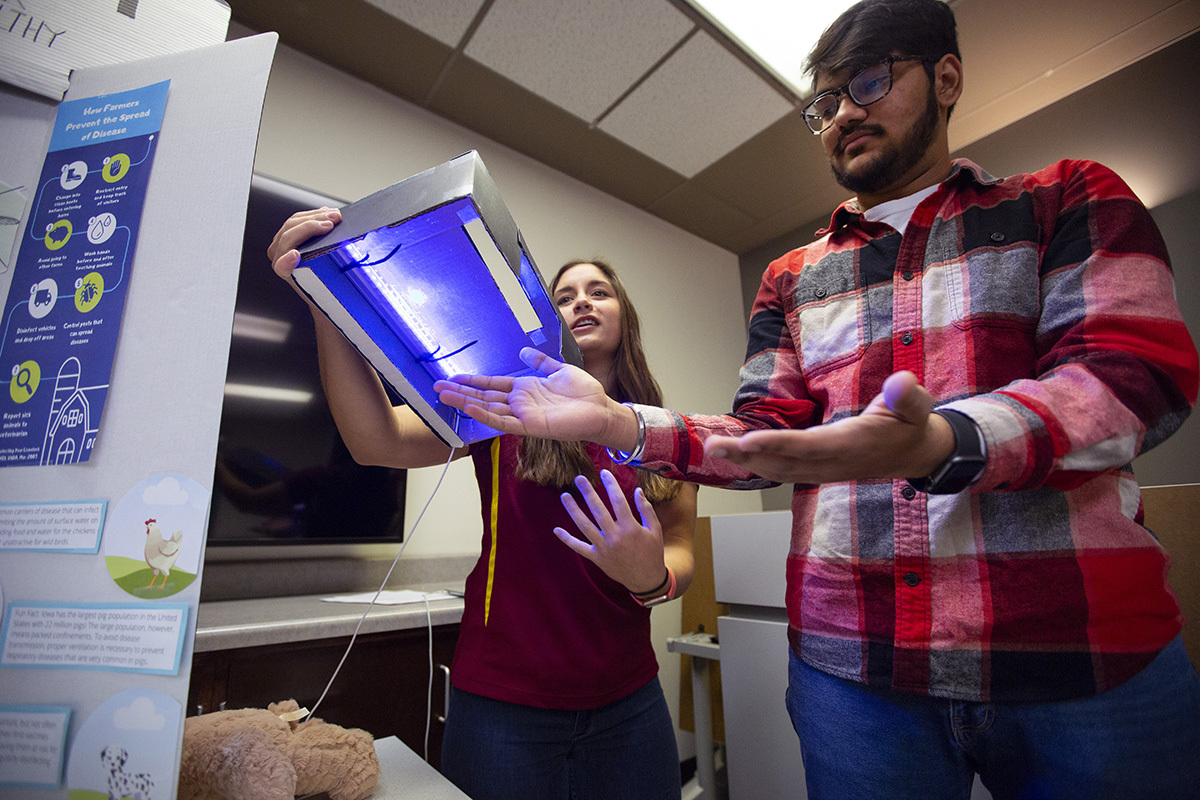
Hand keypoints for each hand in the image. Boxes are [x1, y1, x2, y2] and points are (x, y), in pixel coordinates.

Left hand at [266, 207, 341, 284]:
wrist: (319, 281)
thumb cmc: (323, 283)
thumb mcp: (328, 286)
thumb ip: (333, 288)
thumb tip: (352, 276)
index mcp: (285, 272)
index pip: (282, 266)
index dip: (287, 261)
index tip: (295, 255)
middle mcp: (280, 256)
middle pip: (289, 236)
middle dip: (311, 226)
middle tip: (331, 224)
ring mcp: (283, 241)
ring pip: (294, 222)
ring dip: (315, 216)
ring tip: (335, 216)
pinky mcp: (290, 229)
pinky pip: (299, 217)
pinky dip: (315, 214)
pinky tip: (328, 213)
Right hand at [435, 348, 634, 447]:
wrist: (601, 408)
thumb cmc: (584, 392)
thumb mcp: (560, 370)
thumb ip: (542, 362)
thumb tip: (526, 351)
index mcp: (526, 389)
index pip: (493, 386)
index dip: (474, 382)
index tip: (454, 378)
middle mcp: (520, 403)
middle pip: (484, 398)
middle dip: (461, 393)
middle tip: (437, 388)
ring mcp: (523, 415)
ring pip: (488, 410)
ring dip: (466, 403)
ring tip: (445, 396)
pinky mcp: (530, 426)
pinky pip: (504, 422)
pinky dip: (486, 416)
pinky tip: (470, 409)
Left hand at [555, 470, 666, 593]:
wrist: (646, 580)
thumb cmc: (652, 552)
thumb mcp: (655, 530)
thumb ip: (646, 509)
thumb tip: (637, 490)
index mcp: (630, 528)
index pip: (618, 501)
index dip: (611, 485)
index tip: (604, 472)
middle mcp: (615, 537)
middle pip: (598, 510)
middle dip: (588, 492)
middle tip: (579, 478)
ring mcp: (603, 548)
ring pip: (584, 526)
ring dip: (573, 510)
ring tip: (565, 496)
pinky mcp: (596, 558)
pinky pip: (579, 548)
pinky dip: (567, 540)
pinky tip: (556, 529)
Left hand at [704, 371, 953, 483]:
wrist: (917, 455)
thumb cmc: (912, 425)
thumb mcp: (917, 408)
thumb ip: (907, 396)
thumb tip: (901, 383)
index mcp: (850, 445)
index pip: (806, 446)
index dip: (775, 444)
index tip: (746, 440)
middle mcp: (831, 462)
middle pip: (781, 462)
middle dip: (745, 455)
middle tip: (710, 446)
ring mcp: (822, 470)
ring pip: (777, 469)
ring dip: (744, 460)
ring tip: (712, 448)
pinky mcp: (818, 470)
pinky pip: (782, 470)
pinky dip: (756, 463)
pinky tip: (734, 455)